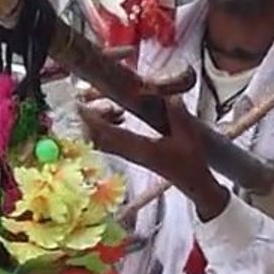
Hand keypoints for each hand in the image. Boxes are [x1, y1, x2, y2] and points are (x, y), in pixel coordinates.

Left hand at [77, 96, 229, 220]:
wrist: (193, 183)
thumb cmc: (192, 160)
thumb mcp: (189, 133)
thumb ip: (176, 112)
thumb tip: (164, 90)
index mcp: (142, 148)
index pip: (109, 135)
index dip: (92, 120)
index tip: (80, 105)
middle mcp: (131, 153)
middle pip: (98, 139)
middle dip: (89, 121)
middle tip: (87, 101)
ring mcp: (130, 156)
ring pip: (103, 142)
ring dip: (98, 124)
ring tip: (104, 106)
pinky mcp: (132, 156)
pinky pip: (111, 143)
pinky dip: (107, 129)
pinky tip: (118, 116)